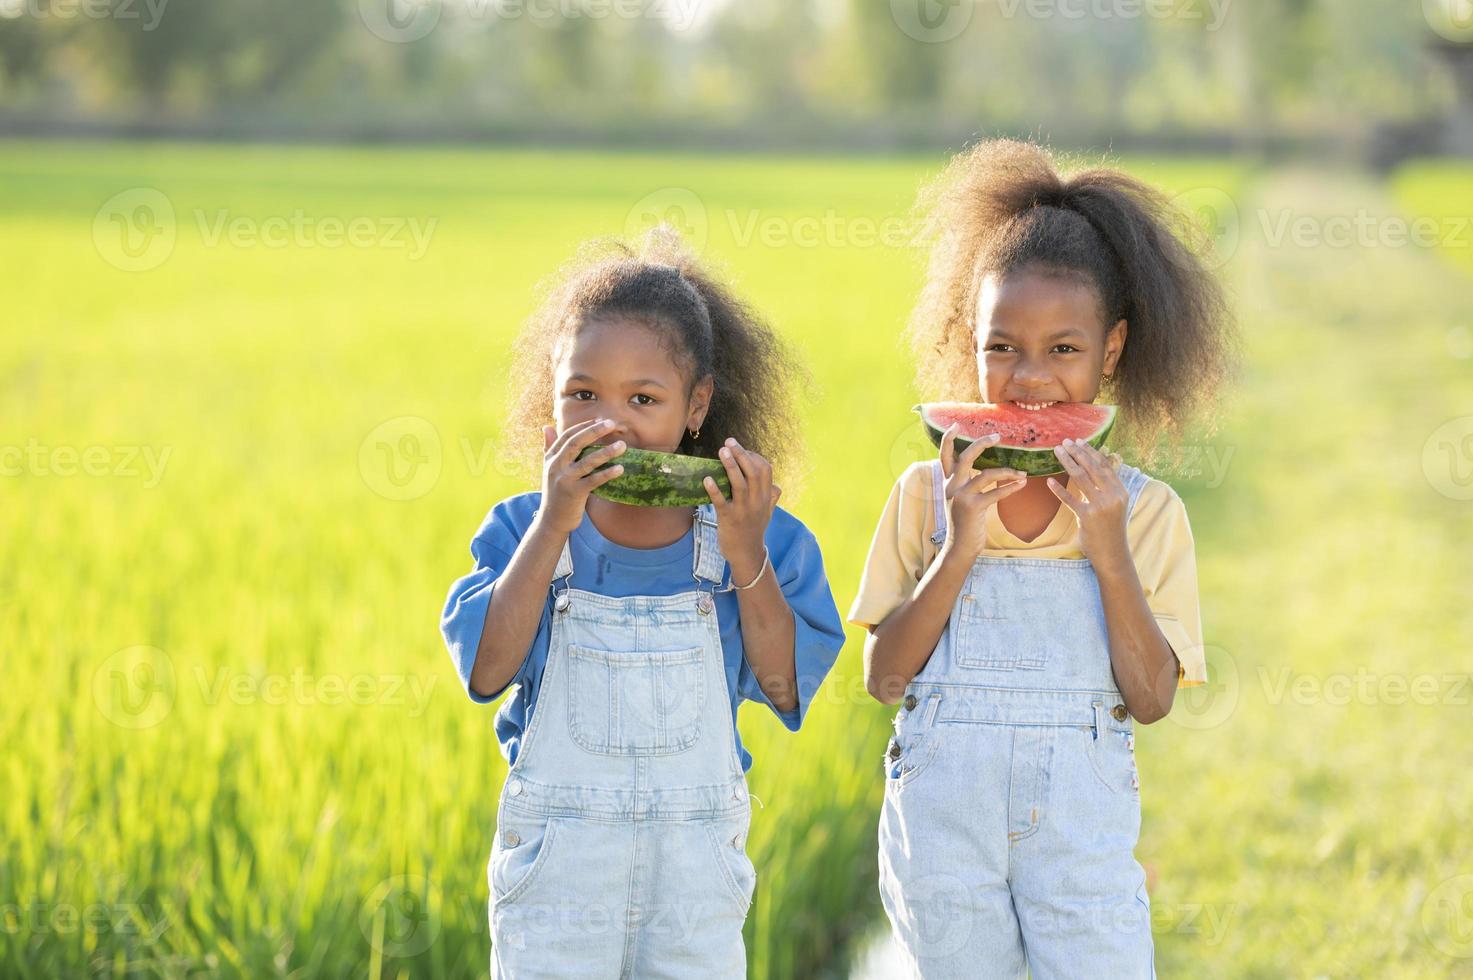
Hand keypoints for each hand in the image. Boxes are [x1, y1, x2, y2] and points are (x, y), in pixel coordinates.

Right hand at [537, 418, 625, 534]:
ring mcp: (565, 479)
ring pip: (587, 461)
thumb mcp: (549, 469)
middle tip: (611, 424)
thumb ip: (549, 447)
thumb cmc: (555, 492)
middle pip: (576, 443)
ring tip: (622, 446)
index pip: (567, 436)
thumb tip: (547, 426)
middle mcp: (556, 466)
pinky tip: (620, 469)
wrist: (552, 519)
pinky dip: (607, 474)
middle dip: (594, 431)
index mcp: (551, 458)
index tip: (600, 420)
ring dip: (606, 452)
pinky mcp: (574, 493)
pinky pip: (593, 480)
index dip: (583, 426)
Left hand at [703, 437, 777, 582]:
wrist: (747, 555)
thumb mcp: (767, 514)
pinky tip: (707, 479)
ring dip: (730, 465)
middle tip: (729, 442)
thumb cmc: (754, 531)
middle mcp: (757, 501)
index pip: (765, 470)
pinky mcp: (729, 519)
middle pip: (753, 472)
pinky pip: (721, 501)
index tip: (741, 449)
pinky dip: (714, 489)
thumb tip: (776, 486)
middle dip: (741, 454)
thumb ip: (771, 498)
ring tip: (721, 451)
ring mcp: (743, 510)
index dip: (753, 456)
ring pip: (739, 483)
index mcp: (765, 497)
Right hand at [938, 424, 1027, 560]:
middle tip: (998, 436)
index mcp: (947, 483)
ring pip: (986, 474)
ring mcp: (961, 496)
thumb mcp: (958, 501)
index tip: (956, 425)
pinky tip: (1022, 484)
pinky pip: (995, 492)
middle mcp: (951, 486)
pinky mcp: (972, 507)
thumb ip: (965, 485)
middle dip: (982, 443)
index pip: (944, 456)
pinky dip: (1011, 487)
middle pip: (966, 456)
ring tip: (1022, 473)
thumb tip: (982, 471)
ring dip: (1008, 471)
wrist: (959, 548)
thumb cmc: (964, 524)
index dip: (949, 439)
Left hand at [1046, 439, 1128, 564]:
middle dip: (1077, 452)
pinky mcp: (1087, 517)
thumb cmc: (1110, 529)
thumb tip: (1093, 471)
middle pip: (1092, 467)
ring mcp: (1100, 506)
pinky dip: (1059, 489)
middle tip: (1064, 442)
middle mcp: (1113, 496)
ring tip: (1057, 452)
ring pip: (1081, 477)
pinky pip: (1070, 499)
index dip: (1091, 451)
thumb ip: (1106, 490)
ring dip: (1067, 462)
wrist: (1112, 553)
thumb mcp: (1114, 506)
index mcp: (1120, 491)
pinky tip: (1049, 481)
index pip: (1104, 465)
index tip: (1079, 441)